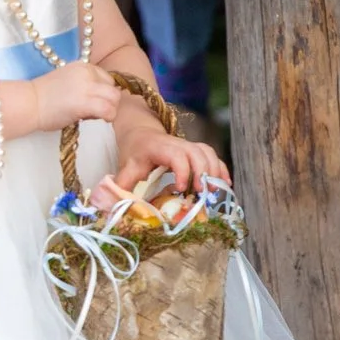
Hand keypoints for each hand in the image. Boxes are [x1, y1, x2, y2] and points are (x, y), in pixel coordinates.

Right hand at [31, 59, 121, 134]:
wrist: (28, 103)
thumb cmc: (43, 97)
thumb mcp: (67, 80)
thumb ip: (84, 84)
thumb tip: (100, 97)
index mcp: (82, 66)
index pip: (107, 78)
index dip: (102, 92)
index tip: (89, 101)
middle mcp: (87, 72)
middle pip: (113, 88)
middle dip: (107, 101)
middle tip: (93, 110)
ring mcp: (87, 86)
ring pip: (115, 99)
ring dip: (109, 109)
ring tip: (93, 115)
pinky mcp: (86, 102)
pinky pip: (109, 110)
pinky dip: (107, 117)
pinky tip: (96, 119)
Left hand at [104, 128, 229, 197]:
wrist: (139, 133)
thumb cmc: (134, 152)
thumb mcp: (125, 167)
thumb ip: (122, 186)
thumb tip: (113, 207)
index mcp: (158, 147)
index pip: (176, 155)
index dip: (182, 171)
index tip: (181, 189)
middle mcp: (177, 143)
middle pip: (196, 152)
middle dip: (203, 173)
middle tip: (202, 194)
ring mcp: (188, 145)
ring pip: (207, 152)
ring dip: (214, 171)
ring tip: (214, 192)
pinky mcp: (196, 150)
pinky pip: (212, 155)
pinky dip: (221, 168)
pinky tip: (226, 184)